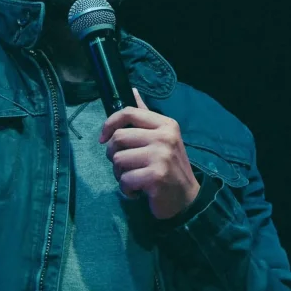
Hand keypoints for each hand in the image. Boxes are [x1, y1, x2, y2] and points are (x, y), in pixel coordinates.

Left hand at [99, 88, 200, 219]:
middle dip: (113, 155)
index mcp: (166, 124)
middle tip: (125, 166)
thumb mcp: (162, 138)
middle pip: (118, 138)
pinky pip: (124, 180)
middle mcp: (164, 137)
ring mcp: (161, 156)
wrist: (187, 199)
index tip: (103, 138)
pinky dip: (126, 190)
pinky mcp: (156, 176)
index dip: (109, 124)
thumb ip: (145, 117)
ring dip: (120, 174)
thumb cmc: (169, 168)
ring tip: (134, 178)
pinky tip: (138, 191)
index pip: (129, 113)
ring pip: (118, 160)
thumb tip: (132, 91)